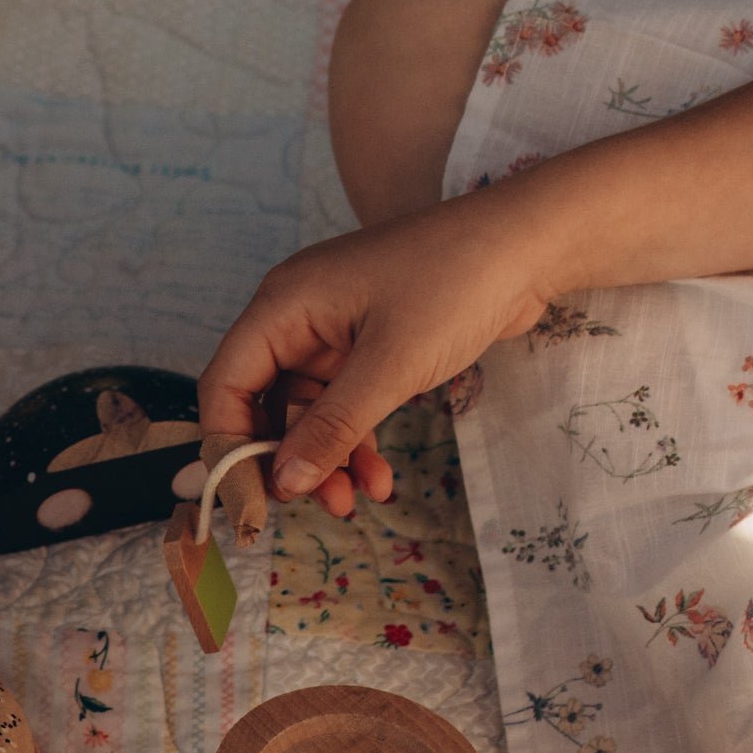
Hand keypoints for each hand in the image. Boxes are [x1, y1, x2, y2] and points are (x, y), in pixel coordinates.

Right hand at [197, 194, 559, 518]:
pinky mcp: (368, 344)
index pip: (226, 383)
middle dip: (285, 458)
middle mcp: (297, 317)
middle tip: (313, 505)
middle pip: (263, 401)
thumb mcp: (391, 365)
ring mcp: (333, 330)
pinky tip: (378, 477)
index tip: (253, 501)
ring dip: (326, 457)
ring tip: (355, 502)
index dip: (229, 444)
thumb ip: (331, 427)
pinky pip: (344, 402)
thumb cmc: (454, 285)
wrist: (527, 246)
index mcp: (283, 305)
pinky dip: (356, 439)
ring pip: (307, 410)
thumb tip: (282, 483)